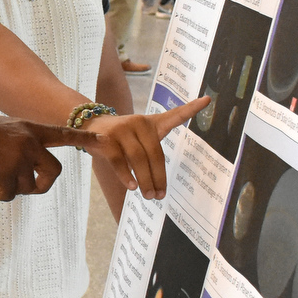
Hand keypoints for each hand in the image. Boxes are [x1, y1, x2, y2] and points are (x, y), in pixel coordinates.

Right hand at [0, 114, 97, 200]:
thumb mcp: (4, 129)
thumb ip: (20, 143)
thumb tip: (26, 170)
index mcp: (29, 130)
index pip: (63, 135)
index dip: (84, 140)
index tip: (104, 141)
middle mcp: (30, 145)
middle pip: (53, 173)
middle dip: (42, 184)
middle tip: (28, 185)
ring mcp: (19, 161)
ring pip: (25, 187)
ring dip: (8, 186)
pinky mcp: (6, 177)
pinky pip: (7, 195)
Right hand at [78, 97, 209, 199]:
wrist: (90, 124)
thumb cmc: (120, 137)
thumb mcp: (138, 139)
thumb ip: (150, 157)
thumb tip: (157, 189)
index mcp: (152, 123)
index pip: (174, 115)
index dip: (191, 109)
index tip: (207, 100)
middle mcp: (139, 123)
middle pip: (155, 153)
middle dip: (158, 177)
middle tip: (159, 196)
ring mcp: (122, 129)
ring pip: (138, 159)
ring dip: (145, 180)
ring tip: (148, 195)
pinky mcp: (107, 139)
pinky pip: (119, 161)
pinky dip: (126, 175)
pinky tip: (132, 186)